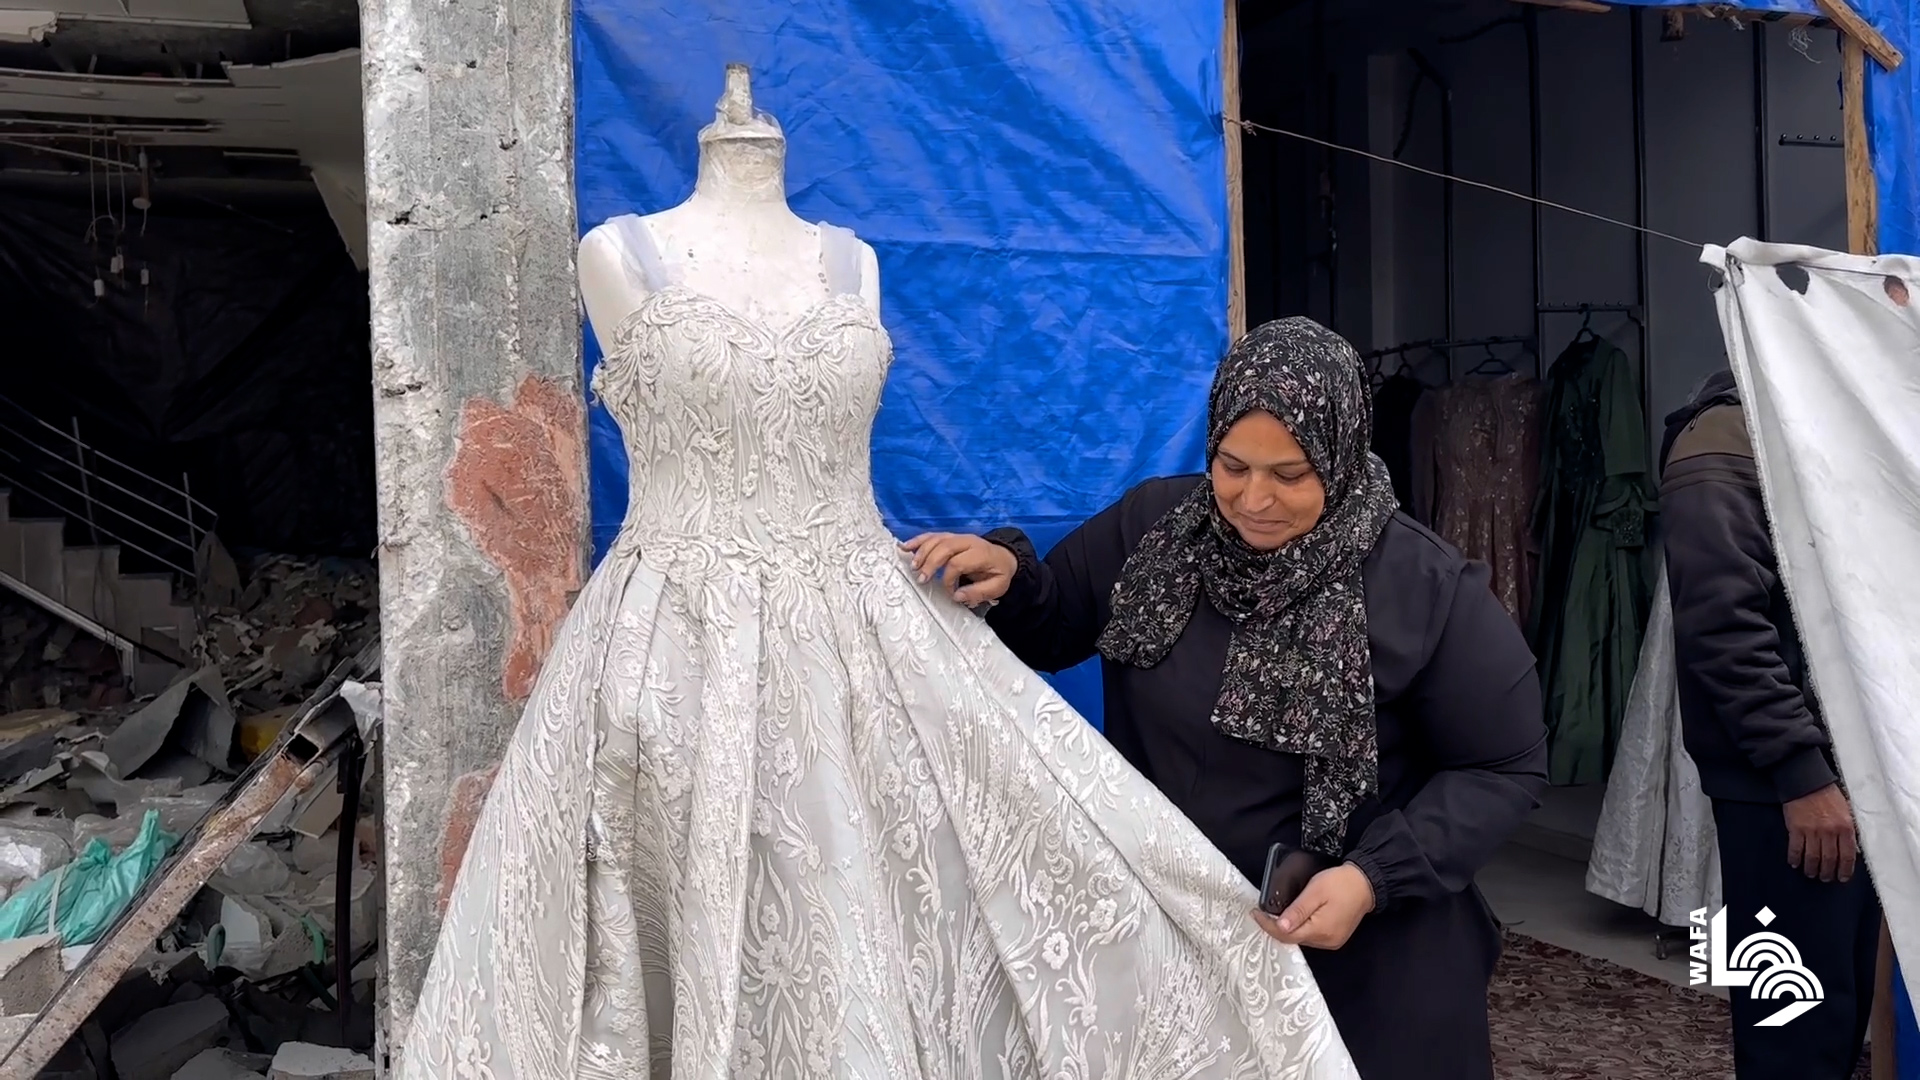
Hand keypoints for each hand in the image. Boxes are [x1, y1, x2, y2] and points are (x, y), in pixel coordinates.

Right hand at [901, 533, 1018, 605]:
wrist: (1005, 556)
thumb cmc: (999, 572)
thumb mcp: (998, 586)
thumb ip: (978, 592)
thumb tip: (957, 596)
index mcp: (981, 553)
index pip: (958, 563)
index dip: (949, 579)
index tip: (949, 593)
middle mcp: (968, 542)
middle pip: (945, 547)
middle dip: (930, 563)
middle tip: (921, 578)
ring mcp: (958, 537)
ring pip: (936, 539)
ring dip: (922, 551)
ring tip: (912, 566)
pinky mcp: (950, 537)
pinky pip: (932, 535)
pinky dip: (918, 540)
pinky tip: (904, 546)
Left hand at [1251, 863, 1375, 949]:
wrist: (1367, 883)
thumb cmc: (1340, 883)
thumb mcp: (1315, 892)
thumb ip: (1298, 910)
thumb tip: (1280, 926)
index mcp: (1320, 930)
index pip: (1286, 934)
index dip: (1268, 925)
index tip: (1255, 913)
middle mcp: (1326, 941)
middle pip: (1293, 939)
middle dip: (1275, 927)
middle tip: (1262, 913)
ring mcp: (1332, 941)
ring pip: (1302, 938)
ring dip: (1287, 929)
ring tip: (1274, 914)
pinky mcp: (1336, 937)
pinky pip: (1312, 936)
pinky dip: (1300, 929)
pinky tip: (1293, 919)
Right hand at [1783, 782, 1857, 881]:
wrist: (1806, 781)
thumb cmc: (1828, 795)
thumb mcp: (1846, 811)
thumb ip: (1849, 829)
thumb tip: (1850, 848)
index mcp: (1845, 827)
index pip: (1847, 855)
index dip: (1845, 870)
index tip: (1843, 878)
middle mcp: (1829, 831)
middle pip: (1830, 859)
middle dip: (1828, 872)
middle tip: (1826, 878)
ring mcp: (1811, 831)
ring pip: (1813, 857)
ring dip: (1812, 868)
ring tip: (1811, 874)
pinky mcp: (1796, 829)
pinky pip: (1796, 849)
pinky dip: (1795, 858)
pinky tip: (1795, 863)